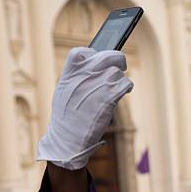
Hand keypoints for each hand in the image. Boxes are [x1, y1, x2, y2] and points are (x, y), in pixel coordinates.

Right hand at [37, 47, 133, 169]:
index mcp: (69, 75)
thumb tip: (93, 68)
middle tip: (120, 65)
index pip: (81, 52)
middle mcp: (83, 77)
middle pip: (106, 56)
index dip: (91, 53)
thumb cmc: (66, 119)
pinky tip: (123, 91)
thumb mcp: (63, 93)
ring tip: (116, 88)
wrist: (68, 139)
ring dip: (120, 79)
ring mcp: (97, 86)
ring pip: (117, 72)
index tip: (96, 58)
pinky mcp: (109, 98)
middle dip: (116, 59)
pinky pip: (125, 83)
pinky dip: (127, 86)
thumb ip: (75, 78)